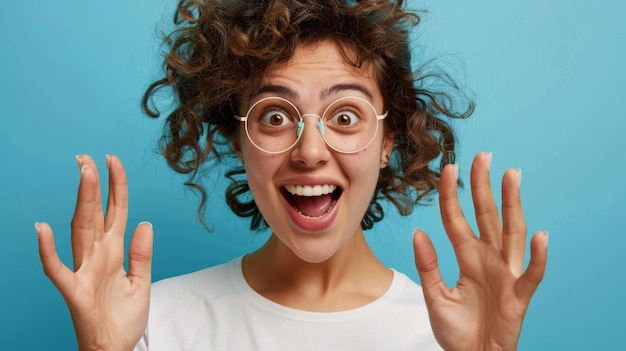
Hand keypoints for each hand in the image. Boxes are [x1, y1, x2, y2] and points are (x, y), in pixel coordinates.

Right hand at [36, 155, 152, 350]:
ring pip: (80, 230)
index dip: (117, 187)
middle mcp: (97, 256)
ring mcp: (85, 271)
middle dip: (95, 184)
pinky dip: (48, 250)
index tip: (114, 161)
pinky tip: (42, 228)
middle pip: (95, 214)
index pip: (116, 212)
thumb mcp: (141, 282)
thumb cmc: (123, 318)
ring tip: (83, 174)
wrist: (115, 349)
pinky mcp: (76, 292)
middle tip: (90, 156)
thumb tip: (145, 222)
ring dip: (81, 201)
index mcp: (114, 252)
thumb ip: (142, 253)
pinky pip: (58, 269)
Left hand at [413, 152, 547, 350]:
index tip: (448, 168)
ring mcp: (506, 274)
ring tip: (511, 175)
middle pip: (487, 216)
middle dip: (484, 186)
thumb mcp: (435, 296)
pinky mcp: (519, 296)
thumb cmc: (456, 330)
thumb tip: (418, 232)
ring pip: (511, 233)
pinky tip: (541, 237)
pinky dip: (538, 257)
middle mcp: (488, 258)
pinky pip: (531, 274)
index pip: (457, 218)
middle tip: (483, 155)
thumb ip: (427, 265)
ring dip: (512, 205)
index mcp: (467, 256)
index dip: (452, 195)